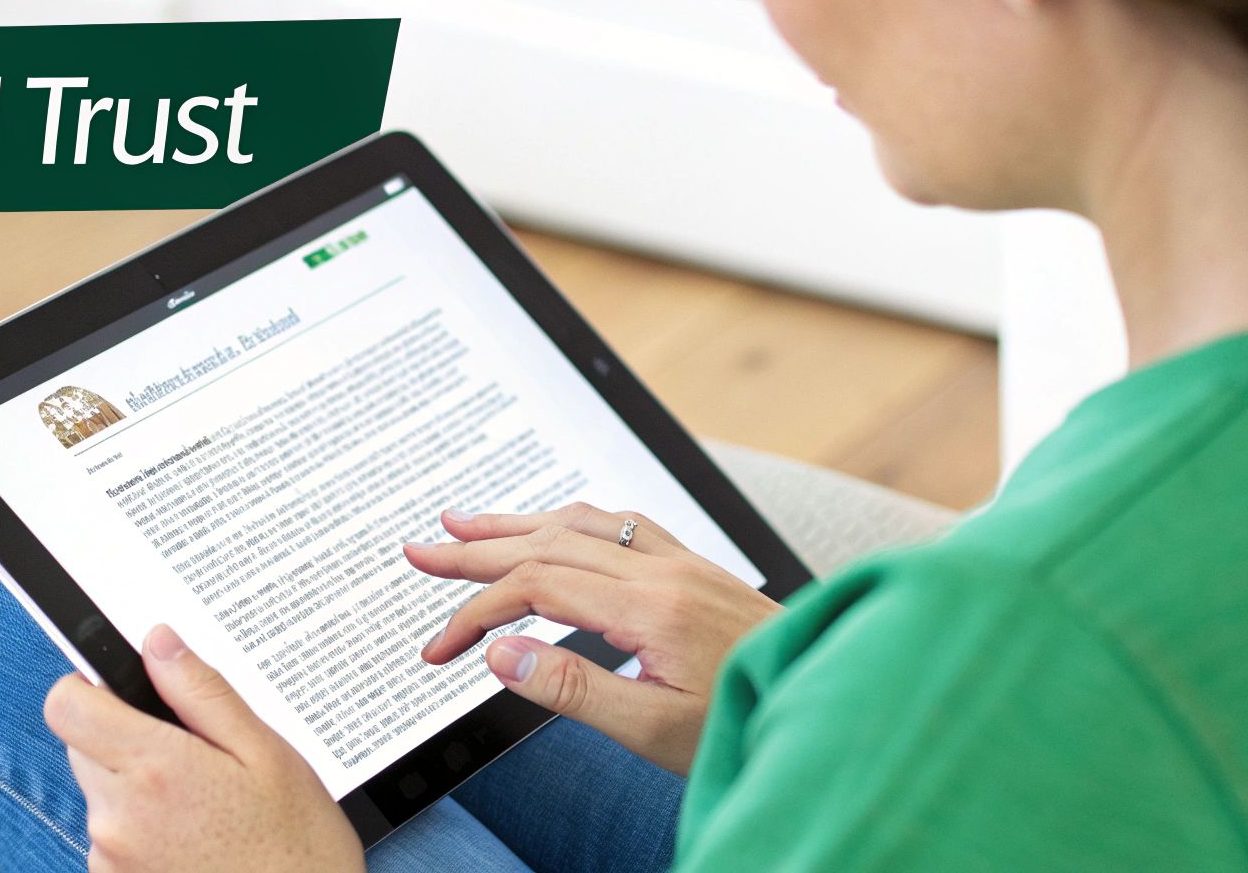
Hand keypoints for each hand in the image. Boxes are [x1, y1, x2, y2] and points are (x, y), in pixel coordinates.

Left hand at [45, 625, 363, 872]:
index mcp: (155, 769)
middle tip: (190, 751)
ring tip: (205, 803)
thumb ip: (202, 693)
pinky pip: (112, 836)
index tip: (125, 688)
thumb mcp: (266, 753)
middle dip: (125, 736)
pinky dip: (142, 828)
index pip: (67, 705)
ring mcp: (110, 858)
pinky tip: (195, 836)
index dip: (90, 685)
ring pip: (100, 792)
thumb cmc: (296, 848)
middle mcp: (118, 817)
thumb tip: (160, 644)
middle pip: (82, 746)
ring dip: (136, 786)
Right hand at [404, 502, 782, 774]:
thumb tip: (499, 652)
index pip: (536, 588)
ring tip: (464, 523)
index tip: (440, 649)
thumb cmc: (748, 723)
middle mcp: (664, 570)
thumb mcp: (654, 728)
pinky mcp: (696, 568)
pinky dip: (570, 519)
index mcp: (650, 606)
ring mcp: (682, 563)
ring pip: (582, 523)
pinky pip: (622, 523)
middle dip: (476, 547)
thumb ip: (571, 688)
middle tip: (419, 551)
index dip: (476, 613)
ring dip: (516, 522)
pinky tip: (555, 523)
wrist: (828, 700)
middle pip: (549, 542)